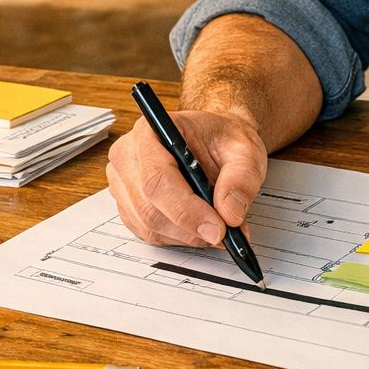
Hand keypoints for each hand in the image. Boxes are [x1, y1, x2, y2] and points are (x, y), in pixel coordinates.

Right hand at [106, 107, 267, 246]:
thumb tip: (230, 213)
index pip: (157, 179)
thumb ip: (241, 178)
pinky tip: (199, 226)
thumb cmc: (222, 139)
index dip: (186, 210)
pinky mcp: (128, 204)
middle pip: (149, 208)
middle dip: (191, 228)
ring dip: (187, 235)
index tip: (217, 229)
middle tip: (225, 233)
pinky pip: (148, 233)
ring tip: (217, 226)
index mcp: (151, 132)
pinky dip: (178, 237)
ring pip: (149, 226)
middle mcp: (128, 156)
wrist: (214, 140)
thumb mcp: (245, 149)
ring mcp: (122, 182)